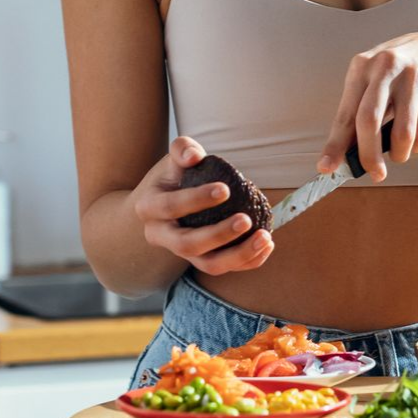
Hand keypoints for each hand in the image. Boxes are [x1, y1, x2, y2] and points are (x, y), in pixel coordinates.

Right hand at [130, 137, 274, 274]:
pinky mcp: (201, 260)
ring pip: (208, 265)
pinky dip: (248, 261)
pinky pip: (225, 268)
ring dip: (238, 255)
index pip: (171, 207)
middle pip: (187, 245)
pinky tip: (267, 244)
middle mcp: (161, 235)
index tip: (226, 190)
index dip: (196, 200)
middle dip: (218, 235)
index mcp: (150, 208)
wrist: (163, 201)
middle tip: (246, 219)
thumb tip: (194, 156)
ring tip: (265, 238)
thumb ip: (182, 149)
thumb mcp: (174, 159)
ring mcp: (181, 253)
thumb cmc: (174, 176)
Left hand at [318, 31, 417, 179]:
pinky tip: (417, 139)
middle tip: (375, 173)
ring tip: (400, 153)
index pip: (345, 114)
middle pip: (368, 122)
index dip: (335, 144)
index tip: (326, 167)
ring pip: (402, 132)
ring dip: (400, 154)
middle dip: (368, 156)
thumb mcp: (376, 78)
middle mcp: (385, 68)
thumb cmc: (402, 69)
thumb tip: (347, 152)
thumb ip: (360, 109)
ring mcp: (413, 76)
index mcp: (362, 67)